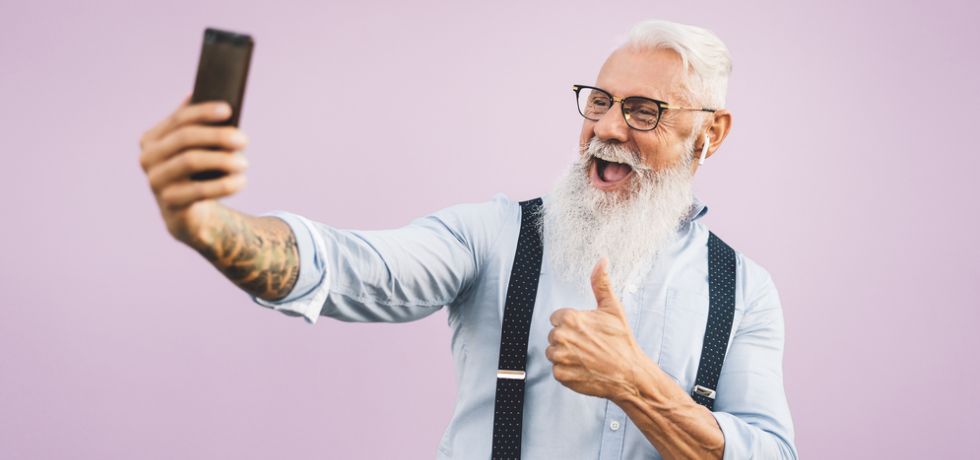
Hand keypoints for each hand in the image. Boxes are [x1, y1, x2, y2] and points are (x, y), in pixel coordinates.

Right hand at [138, 94, 249, 244]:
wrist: (189, 214)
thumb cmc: (196, 173)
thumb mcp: (195, 148)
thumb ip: (197, 125)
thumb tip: (207, 94)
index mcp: (151, 139)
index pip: (178, 119)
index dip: (203, 112)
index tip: (228, 110)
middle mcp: (147, 158)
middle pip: (185, 138)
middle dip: (218, 135)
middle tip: (244, 139)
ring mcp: (155, 182)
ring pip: (191, 161)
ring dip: (223, 159)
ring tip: (245, 163)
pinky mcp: (169, 204)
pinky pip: (199, 191)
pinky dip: (225, 184)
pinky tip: (241, 182)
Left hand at [546, 258, 648, 401]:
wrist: (629, 374)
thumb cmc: (622, 342)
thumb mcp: (613, 308)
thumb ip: (601, 283)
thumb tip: (602, 261)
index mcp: (570, 318)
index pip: (557, 318)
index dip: (572, 324)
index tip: (585, 331)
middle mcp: (562, 337)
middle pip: (554, 335)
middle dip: (568, 339)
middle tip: (588, 344)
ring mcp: (561, 357)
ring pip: (553, 352)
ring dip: (566, 355)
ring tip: (586, 356)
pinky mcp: (561, 375)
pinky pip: (557, 370)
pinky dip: (568, 370)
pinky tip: (584, 368)